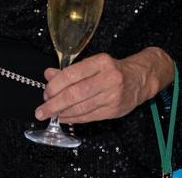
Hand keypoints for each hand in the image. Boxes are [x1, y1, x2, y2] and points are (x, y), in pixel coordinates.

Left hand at [35, 48, 171, 123]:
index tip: (45, 92)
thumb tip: (48, 75)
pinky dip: (73, 118)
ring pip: (81, 107)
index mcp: (101, 62)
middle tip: (42, 110)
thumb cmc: (113, 70)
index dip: (55, 85)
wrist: (140, 79)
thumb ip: (70, 71)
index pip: (72, 74)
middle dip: (54, 104)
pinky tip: (64, 118)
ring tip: (50, 114)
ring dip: (62, 113)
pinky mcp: (114, 110)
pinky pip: (89, 117)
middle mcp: (108, 78)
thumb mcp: (93, 64)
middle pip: (75, 94)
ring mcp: (112, 96)